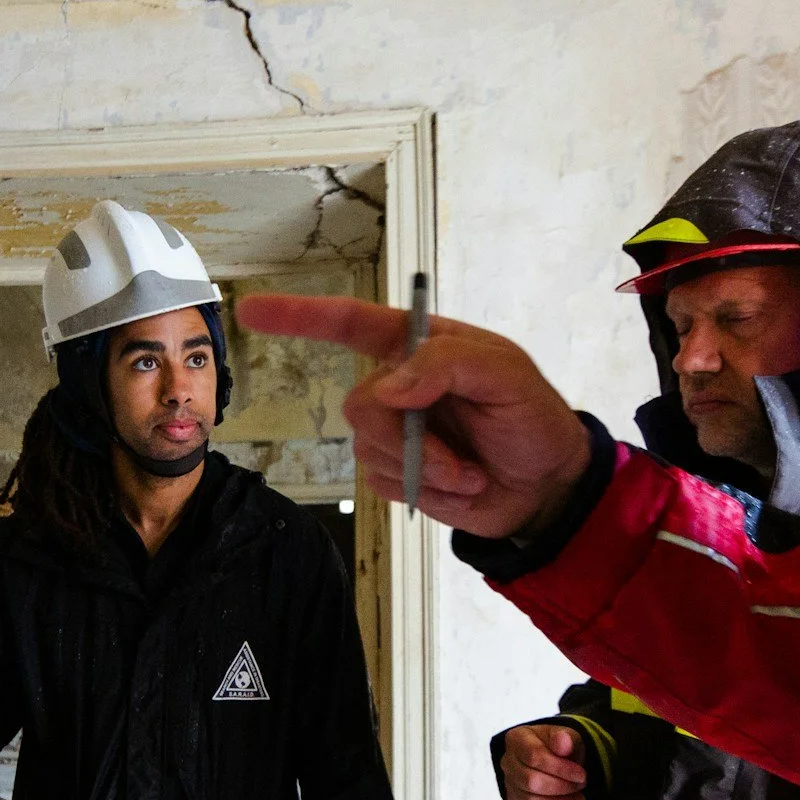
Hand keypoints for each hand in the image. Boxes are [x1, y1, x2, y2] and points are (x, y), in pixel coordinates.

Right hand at [234, 295, 590, 539]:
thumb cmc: (533, 419)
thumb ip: (446, 364)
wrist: (547, 488)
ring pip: (368, 449)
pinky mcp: (398, 473)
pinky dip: (425, 489)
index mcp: (420, 346)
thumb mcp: (506, 374)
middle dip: (406, 435)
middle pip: (359, 404)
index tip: (253, 310)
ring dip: (425, 467)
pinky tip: (458, 485)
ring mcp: (396, 432)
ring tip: (468, 470)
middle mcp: (400, 385)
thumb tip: (388, 386)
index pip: (349, 322)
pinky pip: (382, 482)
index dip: (299, 315)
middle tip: (457, 454)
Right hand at [500, 724, 587, 799]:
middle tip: (581, 786)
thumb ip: (566, 738)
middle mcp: (508, 763)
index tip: (582, 774)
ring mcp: (509, 785)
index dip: (560, 768)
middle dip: (562, 787)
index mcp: (517, 739)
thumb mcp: (568, 736)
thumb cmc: (560, 747)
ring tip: (578, 799)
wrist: (555, 760)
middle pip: (530, 782)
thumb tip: (563, 742)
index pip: (534, 756)